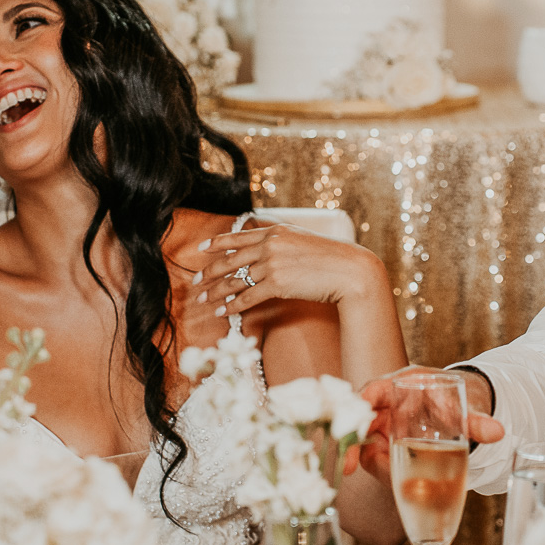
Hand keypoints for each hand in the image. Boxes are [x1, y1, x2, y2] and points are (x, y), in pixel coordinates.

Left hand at [193, 222, 388, 317]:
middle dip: (209, 272)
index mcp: (275, 231)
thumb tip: (267, 250)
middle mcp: (270, 245)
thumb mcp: (304, 240)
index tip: (201, 249)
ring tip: (203, 300)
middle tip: (195, 282)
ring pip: (235, 280)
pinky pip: (247, 297)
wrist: (349, 270)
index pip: (238, 236)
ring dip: (216, 291)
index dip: (216, 243)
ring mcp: (272, 264)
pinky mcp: (277, 285)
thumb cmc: (332, 258)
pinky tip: (222, 312)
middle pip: (230, 260)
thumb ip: (283, 242)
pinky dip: (232, 306)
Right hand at [345, 366, 505, 484]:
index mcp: (403, 385)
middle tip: (348, 461)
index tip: (354, 418)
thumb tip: (497, 432)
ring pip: (363, 438)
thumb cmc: (453, 401)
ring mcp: (383, 425)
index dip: (361, 403)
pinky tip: (381, 478)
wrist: (454, 411)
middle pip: (361, 416)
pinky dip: (373, 466)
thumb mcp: (464, 409)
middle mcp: (387, 405)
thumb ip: (477, 422)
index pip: (375, 389)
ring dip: (358, 454)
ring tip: (356, 471)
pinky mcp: (384, 444)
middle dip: (352, 437)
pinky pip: (372, 454)